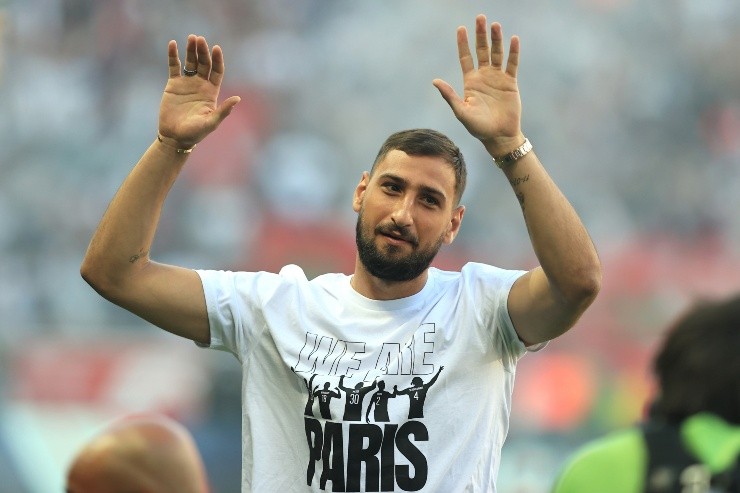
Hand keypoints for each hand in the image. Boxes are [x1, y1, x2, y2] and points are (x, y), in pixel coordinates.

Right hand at [158, 35, 240, 148]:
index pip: (217, 71)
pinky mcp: (173, 84)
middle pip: (204, 63)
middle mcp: (201, 85)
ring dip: (191, 50)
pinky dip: (173, 55)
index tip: (216, 48)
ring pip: (190, 62)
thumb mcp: (211, 122)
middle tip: (200, 39)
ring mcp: (187, 83)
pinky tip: (173, 44)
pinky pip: (174, 66)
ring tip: (191, 38)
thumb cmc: (195, 133)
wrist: (175, 136)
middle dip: (203, 51)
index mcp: (212, 92)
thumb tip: (238, 98)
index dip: (217, 59)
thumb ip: (224, 110)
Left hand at [433, 15, 523, 155]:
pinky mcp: (511, 83)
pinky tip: (513, 39)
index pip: (466, 57)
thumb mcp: (461, 111)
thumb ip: (449, 96)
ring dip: (496, 40)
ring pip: (497, 54)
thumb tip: (435, 81)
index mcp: (470, 82)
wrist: (499, 136)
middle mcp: (484, 76)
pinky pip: (512, 64)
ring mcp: (498, 78)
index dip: (463, 43)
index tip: (461, 28)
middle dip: (480, 35)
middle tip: (480, 18)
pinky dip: (513, 52)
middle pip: (481, 50)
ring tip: (495, 25)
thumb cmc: (478, 127)